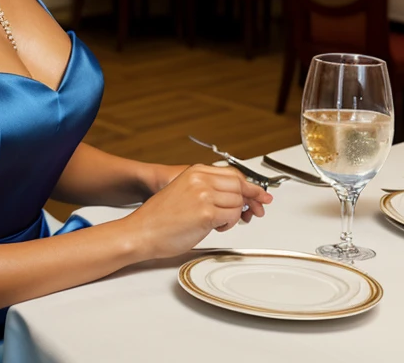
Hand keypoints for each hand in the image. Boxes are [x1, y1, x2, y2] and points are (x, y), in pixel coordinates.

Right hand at [122, 164, 272, 260]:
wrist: (142, 231)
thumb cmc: (160, 217)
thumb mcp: (184, 191)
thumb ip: (208, 188)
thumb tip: (236, 196)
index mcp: (195, 171)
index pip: (233, 174)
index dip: (250, 186)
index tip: (261, 195)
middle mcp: (200, 179)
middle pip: (240, 186)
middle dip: (249, 201)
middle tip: (252, 212)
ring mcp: (203, 195)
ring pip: (238, 203)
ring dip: (234, 216)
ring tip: (218, 222)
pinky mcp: (205, 213)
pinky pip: (232, 217)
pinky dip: (229, 224)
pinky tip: (216, 227)